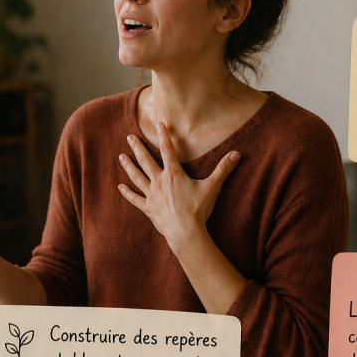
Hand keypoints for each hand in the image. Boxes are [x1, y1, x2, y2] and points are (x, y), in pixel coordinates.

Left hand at [118, 123, 239, 248]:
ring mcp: (152, 195)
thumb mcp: (212, 187)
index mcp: (173, 174)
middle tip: (129, 137)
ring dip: (128, 166)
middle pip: (146, 161)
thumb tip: (237, 154)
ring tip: (121, 156)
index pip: (167, 150)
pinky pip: (135, 199)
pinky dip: (127, 193)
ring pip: (136, 177)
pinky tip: (119, 187)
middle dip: (137, 147)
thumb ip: (223, 169)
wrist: (185, 232)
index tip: (159, 124)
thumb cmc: (198, 210)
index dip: (163, 135)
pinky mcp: (148, 208)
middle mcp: (159, 182)